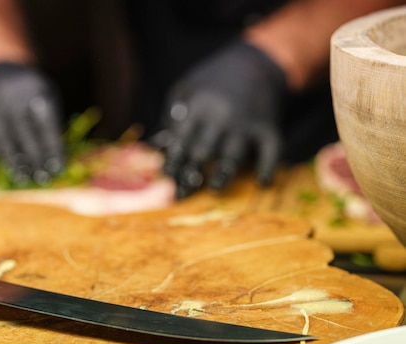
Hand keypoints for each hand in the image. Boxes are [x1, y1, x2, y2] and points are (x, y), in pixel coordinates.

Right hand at [0, 62, 64, 183]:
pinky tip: (6, 169)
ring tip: (24, 179)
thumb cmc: (29, 90)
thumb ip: (52, 121)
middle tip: (43, 179)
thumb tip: (59, 157)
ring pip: (3, 142)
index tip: (58, 168)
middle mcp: (9, 98)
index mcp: (33, 91)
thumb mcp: (46, 94)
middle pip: (24, 136)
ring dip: (14, 164)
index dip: (52, 149)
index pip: (45, 126)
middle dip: (35, 160)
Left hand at [155, 40, 288, 197]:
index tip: (168, 178)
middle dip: (192, 173)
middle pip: (204, 151)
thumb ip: (173, 113)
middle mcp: (222, 116)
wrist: (255, 62)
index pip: (182, 139)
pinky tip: (262, 183)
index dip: (174, 160)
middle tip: (183, 194)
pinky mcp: (268, 127)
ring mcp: (247, 123)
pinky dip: (268, 167)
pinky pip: (271, 150)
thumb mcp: (187, 86)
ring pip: (233, 154)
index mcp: (199, 106)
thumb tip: (159, 147)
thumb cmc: (213, 80)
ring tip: (214, 189)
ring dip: (223, 174)